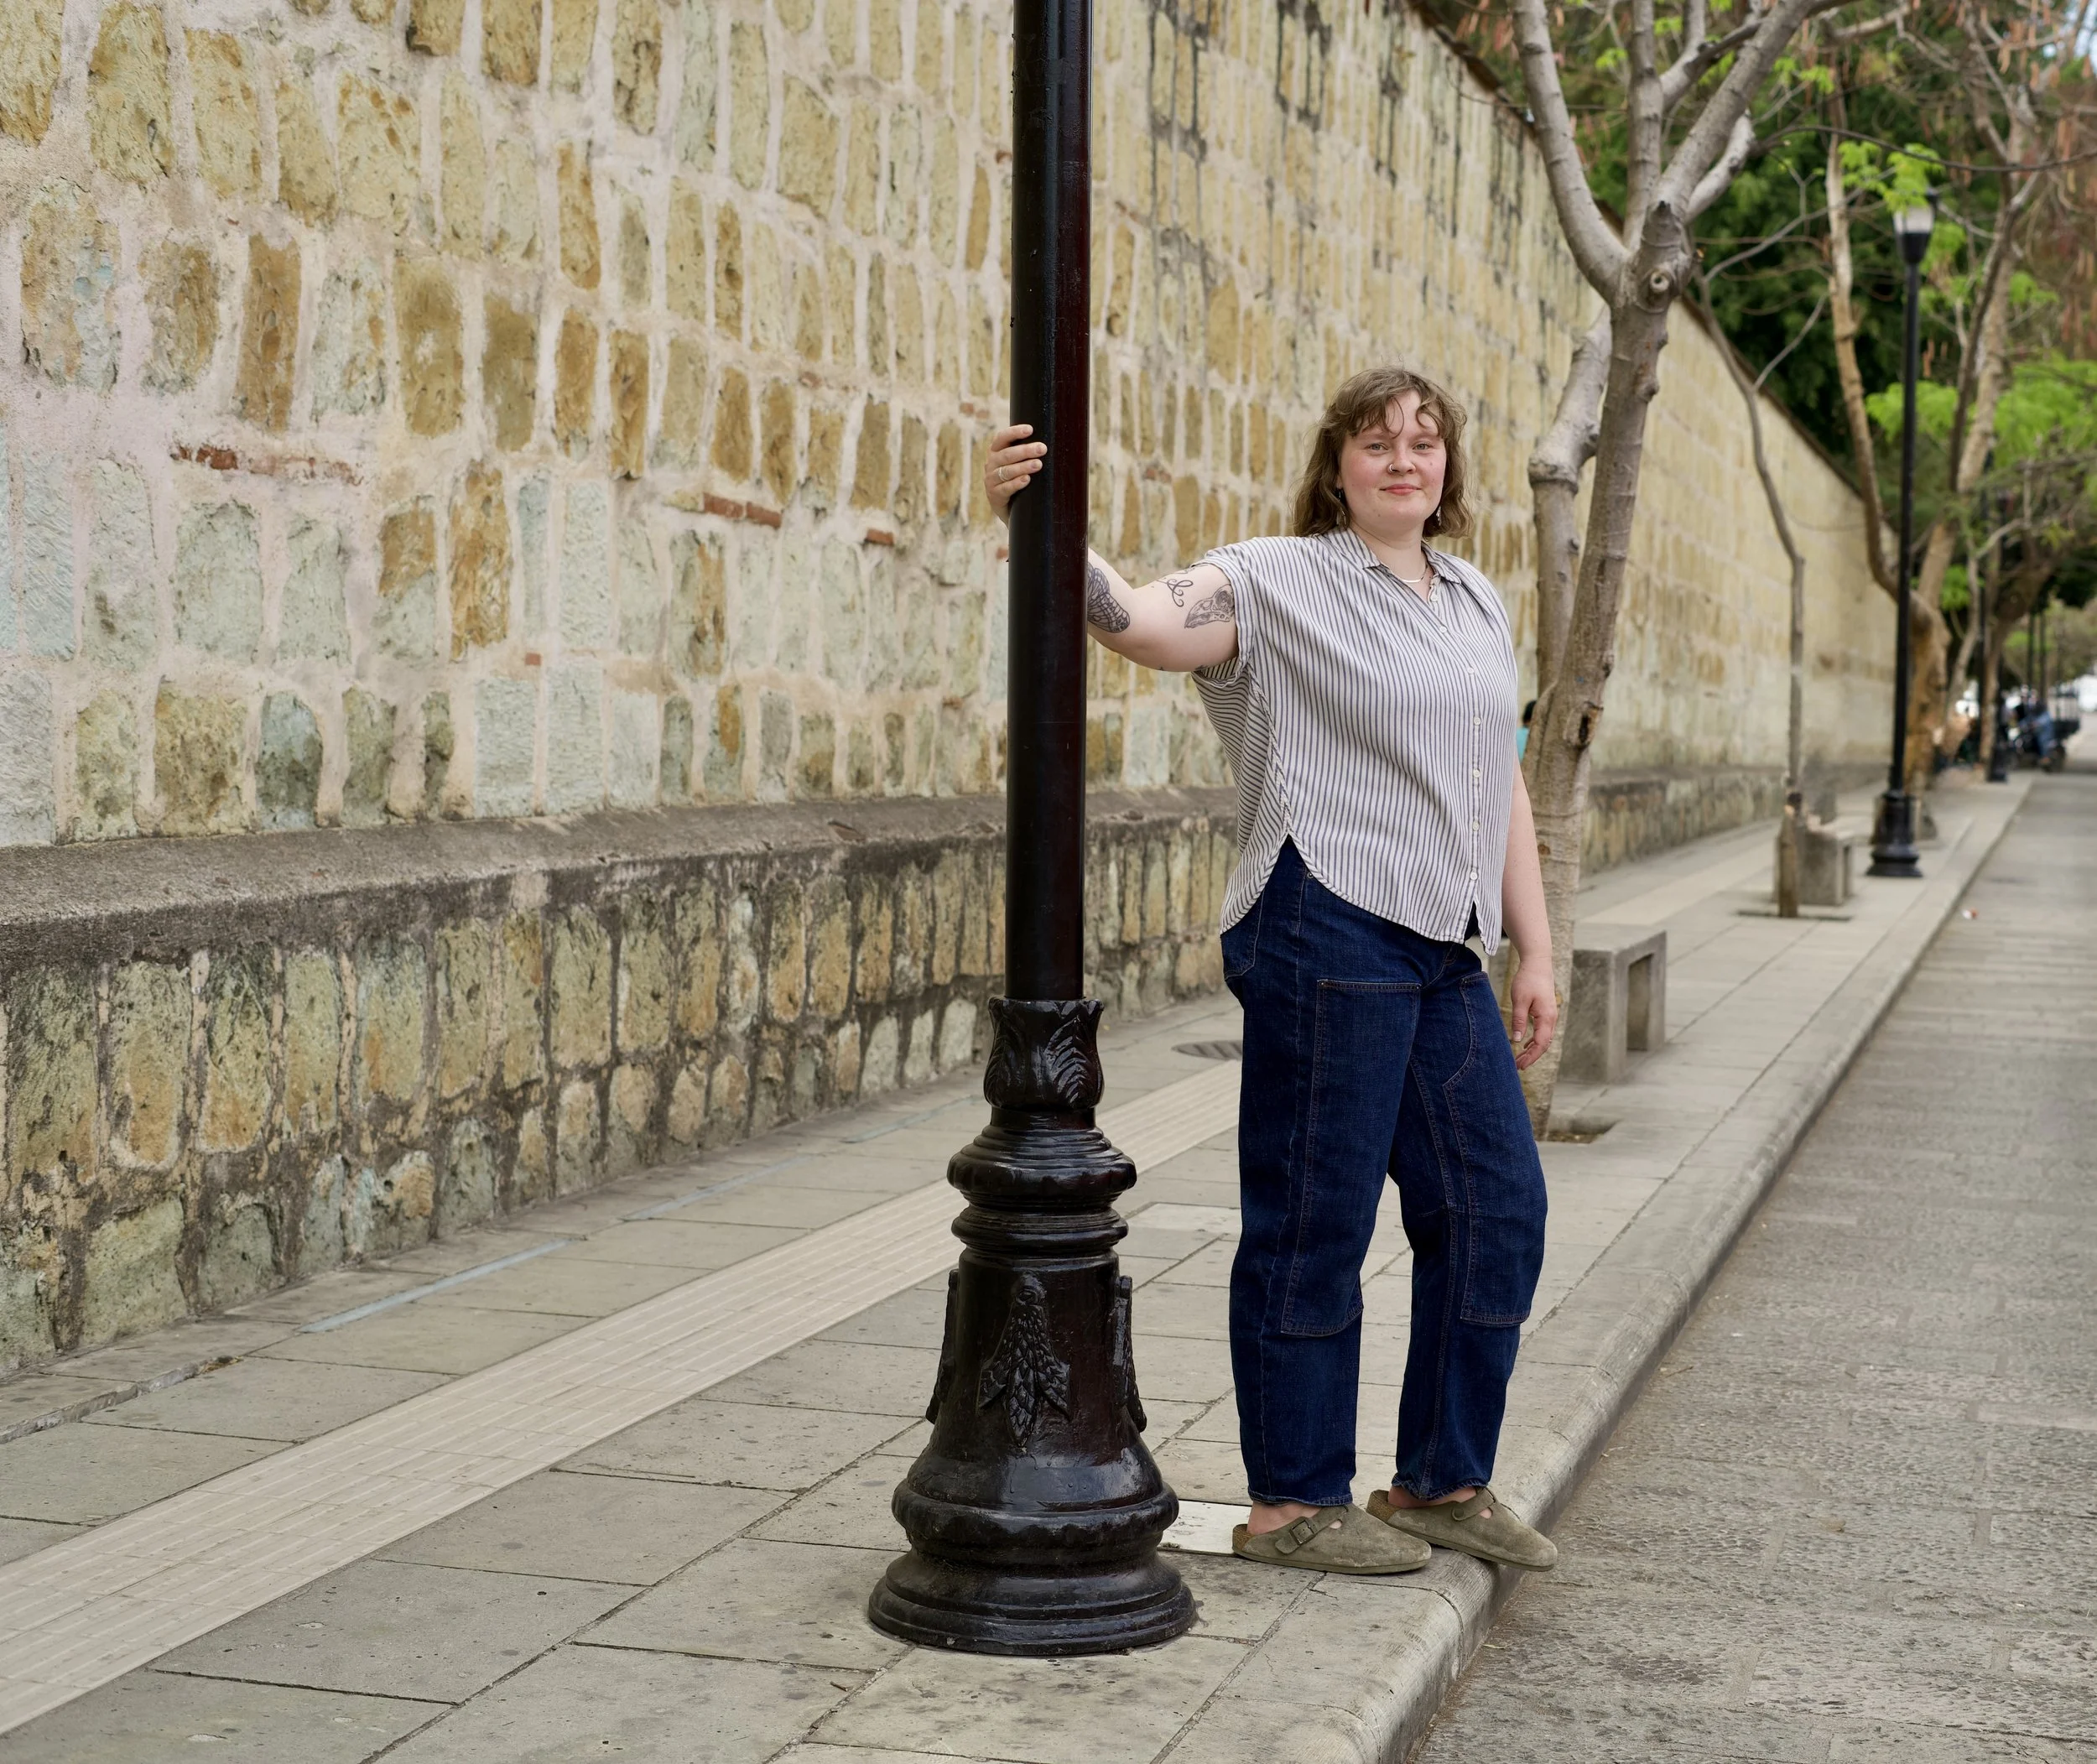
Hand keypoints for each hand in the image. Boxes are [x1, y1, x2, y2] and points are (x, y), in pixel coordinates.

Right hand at [985, 423, 1044, 524]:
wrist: (1010, 509)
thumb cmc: (1018, 480)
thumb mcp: (1018, 463)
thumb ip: (1026, 453)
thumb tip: (1047, 441)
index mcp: (996, 451)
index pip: (1002, 438)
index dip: (1014, 432)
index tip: (1030, 429)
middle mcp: (991, 463)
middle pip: (1007, 454)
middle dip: (1025, 450)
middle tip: (1042, 448)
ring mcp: (991, 480)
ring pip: (1006, 471)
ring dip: (1023, 466)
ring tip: (1038, 464)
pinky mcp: (994, 496)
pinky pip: (1005, 488)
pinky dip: (1016, 483)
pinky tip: (1026, 480)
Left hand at [1509, 956, 1556, 1071]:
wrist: (1538, 964)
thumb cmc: (1528, 980)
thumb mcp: (1520, 1000)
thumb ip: (1519, 1020)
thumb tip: (1517, 1040)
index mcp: (1546, 1018)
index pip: (1540, 1044)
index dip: (1531, 1057)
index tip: (1519, 1065)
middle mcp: (1551, 1019)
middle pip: (1544, 1045)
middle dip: (1531, 1057)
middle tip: (1517, 1066)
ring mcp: (1550, 1016)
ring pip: (1543, 1039)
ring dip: (1532, 1050)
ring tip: (1520, 1058)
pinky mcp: (1546, 1012)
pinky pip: (1542, 1031)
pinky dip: (1534, 1040)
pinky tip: (1525, 1044)